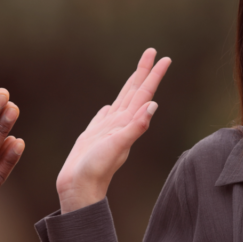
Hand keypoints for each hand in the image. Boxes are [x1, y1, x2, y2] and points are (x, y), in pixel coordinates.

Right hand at [56, 49, 170, 213]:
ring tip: (136, 73)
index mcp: (127, 123)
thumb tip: (152, 106)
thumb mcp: (118, 146)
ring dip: (130, 86)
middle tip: (152, 52)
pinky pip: (104, 117)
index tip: (164, 58)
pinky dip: (109, 108)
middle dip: (144, 72)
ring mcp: (107, 130)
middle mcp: (120, 124)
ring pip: (121, 101)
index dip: (153, 75)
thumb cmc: (96, 170)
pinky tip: (109, 106)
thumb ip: (135, 127)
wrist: (79, 189)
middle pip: (135, 92)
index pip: (144, 93)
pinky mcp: (94, 137)